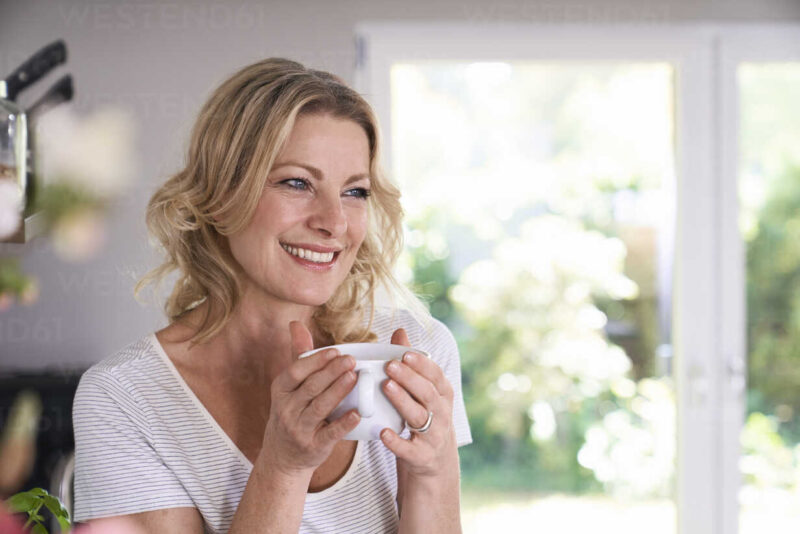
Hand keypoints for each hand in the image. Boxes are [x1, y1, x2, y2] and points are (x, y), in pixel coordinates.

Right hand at [260, 321, 360, 475]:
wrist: (283, 457)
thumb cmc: (292, 412)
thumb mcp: (288, 387)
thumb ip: (298, 357)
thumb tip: (296, 324)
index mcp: (281, 390)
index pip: (296, 371)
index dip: (316, 361)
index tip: (336, 351)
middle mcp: (286, 409)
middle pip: (311, 387)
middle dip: (331, 372)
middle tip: (351, 360)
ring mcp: (299, 429)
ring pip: (320, 407)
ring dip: (338, 391)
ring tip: (354, 377)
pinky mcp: (314, 446)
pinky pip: (329, 433)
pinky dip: (344, 423)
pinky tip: (357, 413)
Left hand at [380, 328, 456, 478]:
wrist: (435, 465)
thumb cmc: (424, 418)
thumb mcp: (422, 392)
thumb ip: (411, 364)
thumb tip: (400, 331)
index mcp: (443, 396)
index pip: (436, 376)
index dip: (422, 365)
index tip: (404, 353)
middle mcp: (442, 414)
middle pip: (428, 393)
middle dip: (410, 379)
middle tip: (390, 366)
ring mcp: (434, 436)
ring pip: (419, 417)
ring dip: (403, 401)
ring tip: (386, 387)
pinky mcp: (422, 457)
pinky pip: (409, 449)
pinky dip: (397, 441)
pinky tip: (383, 432)